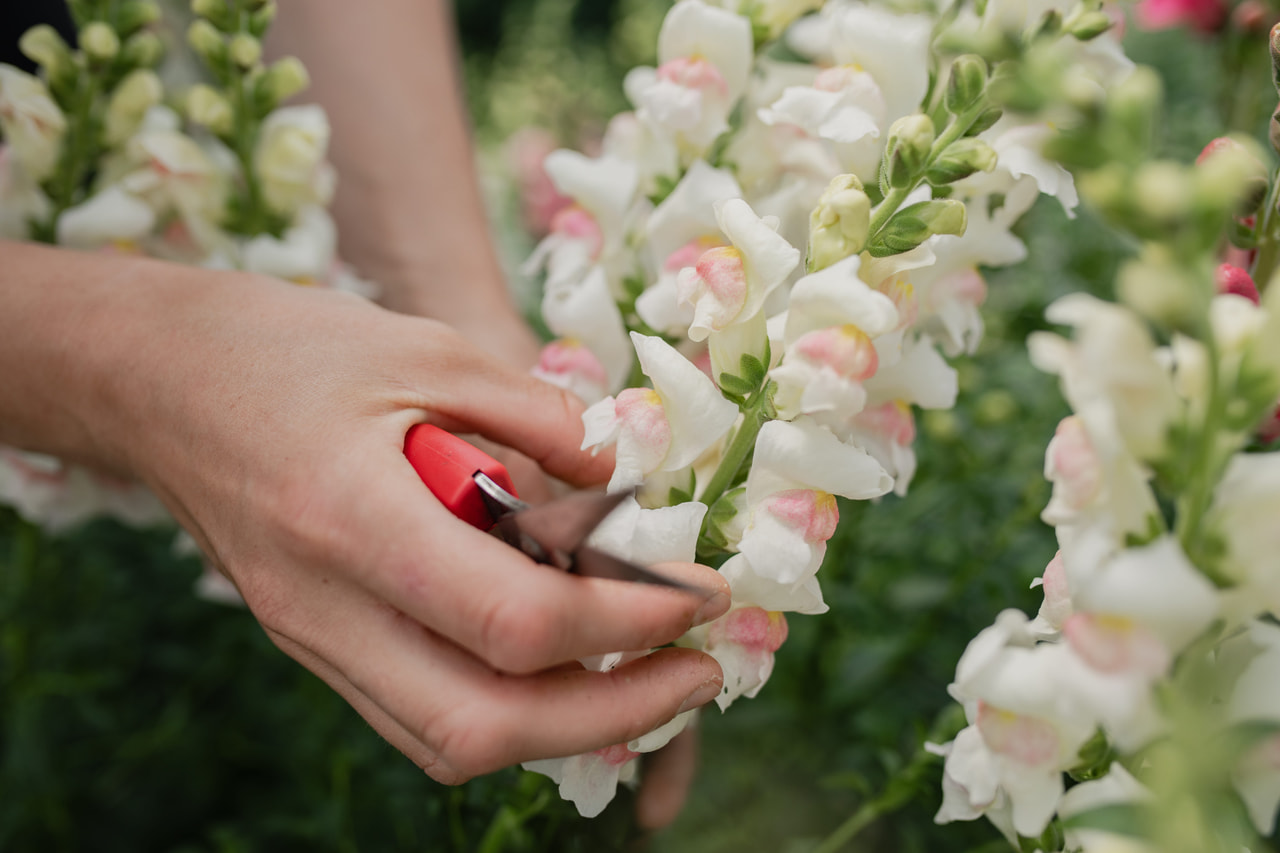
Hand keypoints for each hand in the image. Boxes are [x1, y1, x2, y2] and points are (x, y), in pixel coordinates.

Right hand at [93, 269, 729, 781]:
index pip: (516, 620)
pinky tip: (562, 667)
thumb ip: (537, 415)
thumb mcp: (428, 347)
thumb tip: (622, 481)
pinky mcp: (314, 645)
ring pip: (450, 741)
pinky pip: (419, 717)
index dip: (629, 620)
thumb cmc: (290, 348)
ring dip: (567, 728)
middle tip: (699, 671)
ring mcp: (311, 640)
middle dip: (616, 714)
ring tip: (647, 677)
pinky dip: (508, 711)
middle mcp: (325, 607)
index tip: (700, 595)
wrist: (158, 383)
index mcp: (353, 519)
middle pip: (484, 725)